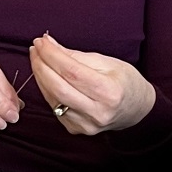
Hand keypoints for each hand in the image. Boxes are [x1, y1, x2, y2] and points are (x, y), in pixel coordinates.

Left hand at [28, 33, 155, 135]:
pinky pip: (54, 107)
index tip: (41, 41)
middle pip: (58, 87)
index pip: (71, 72)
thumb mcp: (107, 62)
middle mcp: (98, 112)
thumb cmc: (124, 81)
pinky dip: (46, 89)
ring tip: (37, 58)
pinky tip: (44, 76)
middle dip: (41, 65)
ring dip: (40, 76)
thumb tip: (48, 43)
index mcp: (110, 92)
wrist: (136, 110)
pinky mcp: (76, 129)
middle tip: (35, 48)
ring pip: (52, 98)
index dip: (52, 55)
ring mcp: (86, 124)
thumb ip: (75, 55)